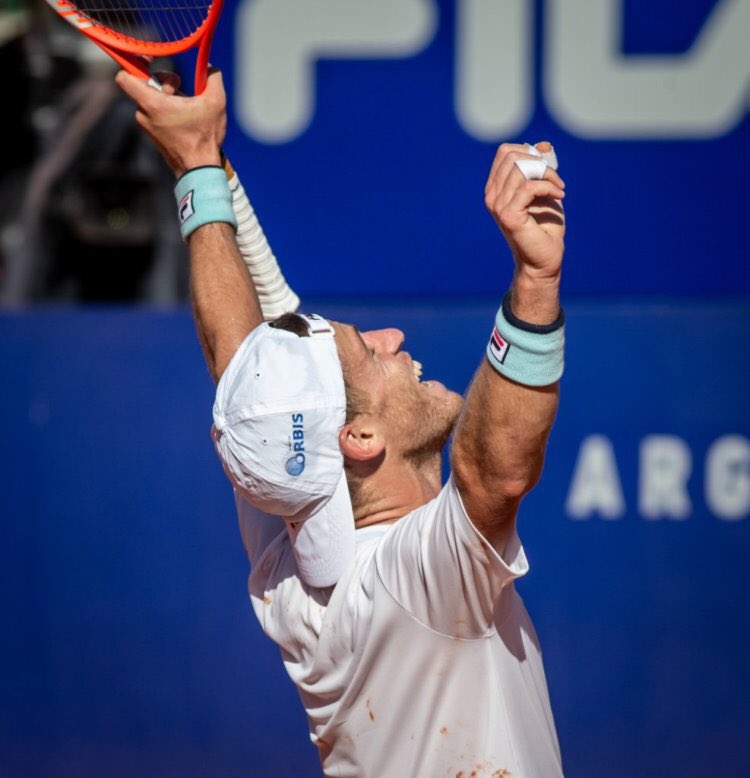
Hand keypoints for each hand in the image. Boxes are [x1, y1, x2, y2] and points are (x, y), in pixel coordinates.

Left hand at [115, 69, 225, 176]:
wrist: (199, 171)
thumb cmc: (204, 139)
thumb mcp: (215, 103)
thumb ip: (213, 78)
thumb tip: (211, 66)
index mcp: (153, 104)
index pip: (124, 77)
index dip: (133, 65)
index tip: (149, 63)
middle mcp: (144, 115)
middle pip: (143, 86)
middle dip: (162, 84)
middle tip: (180, 91)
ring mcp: (147, 127)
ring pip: (150, 102)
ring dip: (166, 99)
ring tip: (184, 108)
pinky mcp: (153, 136)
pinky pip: (154, 115)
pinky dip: (166, 112)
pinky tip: (183, 120)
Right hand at [484, 142, 565, 283]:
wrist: (544, 260)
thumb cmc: (544, 228)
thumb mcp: (544, 190)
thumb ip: (541, 168)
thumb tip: (544, 145)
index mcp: (496, 188)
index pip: (505, 152)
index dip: (529, 150)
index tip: (548, 164)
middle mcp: (492, 196)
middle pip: (512, 155)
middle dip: (539, 161)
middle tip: (555, 179)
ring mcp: (497, 206)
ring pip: (521, 168)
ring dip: (548, 174)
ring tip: (559, 188)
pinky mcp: (508, 215)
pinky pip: (529, 186)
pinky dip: (549, 186)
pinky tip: (559, 196)